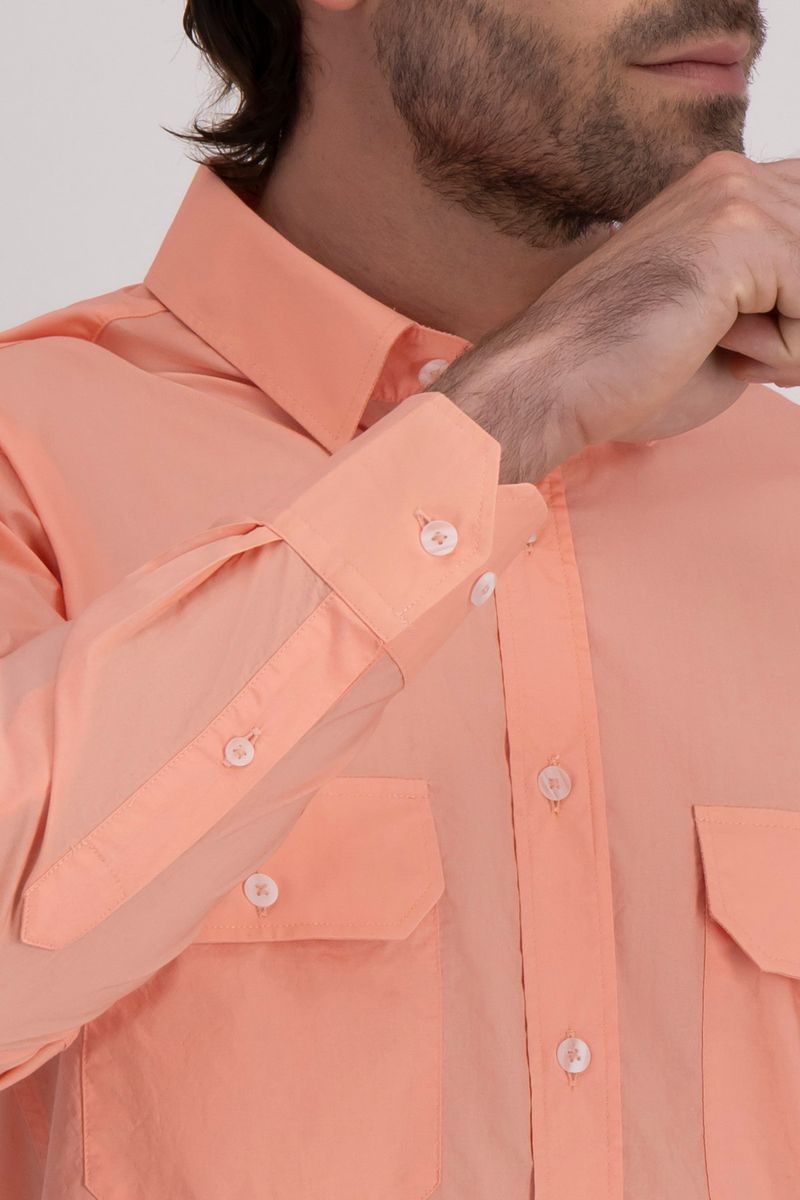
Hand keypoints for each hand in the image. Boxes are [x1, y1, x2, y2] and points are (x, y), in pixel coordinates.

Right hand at [435, 151, 799, 482]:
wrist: (553, 383)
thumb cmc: (627, 369)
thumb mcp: (735, 321)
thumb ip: (787, 295)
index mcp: (724, 187)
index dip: (796, 300)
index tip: (754, 340)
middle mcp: (733, 176)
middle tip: (745, 353)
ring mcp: (732, 198)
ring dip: (795, 340)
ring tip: (730, 351)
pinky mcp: (734, 235)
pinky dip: (786, 351)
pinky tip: (720, 348)